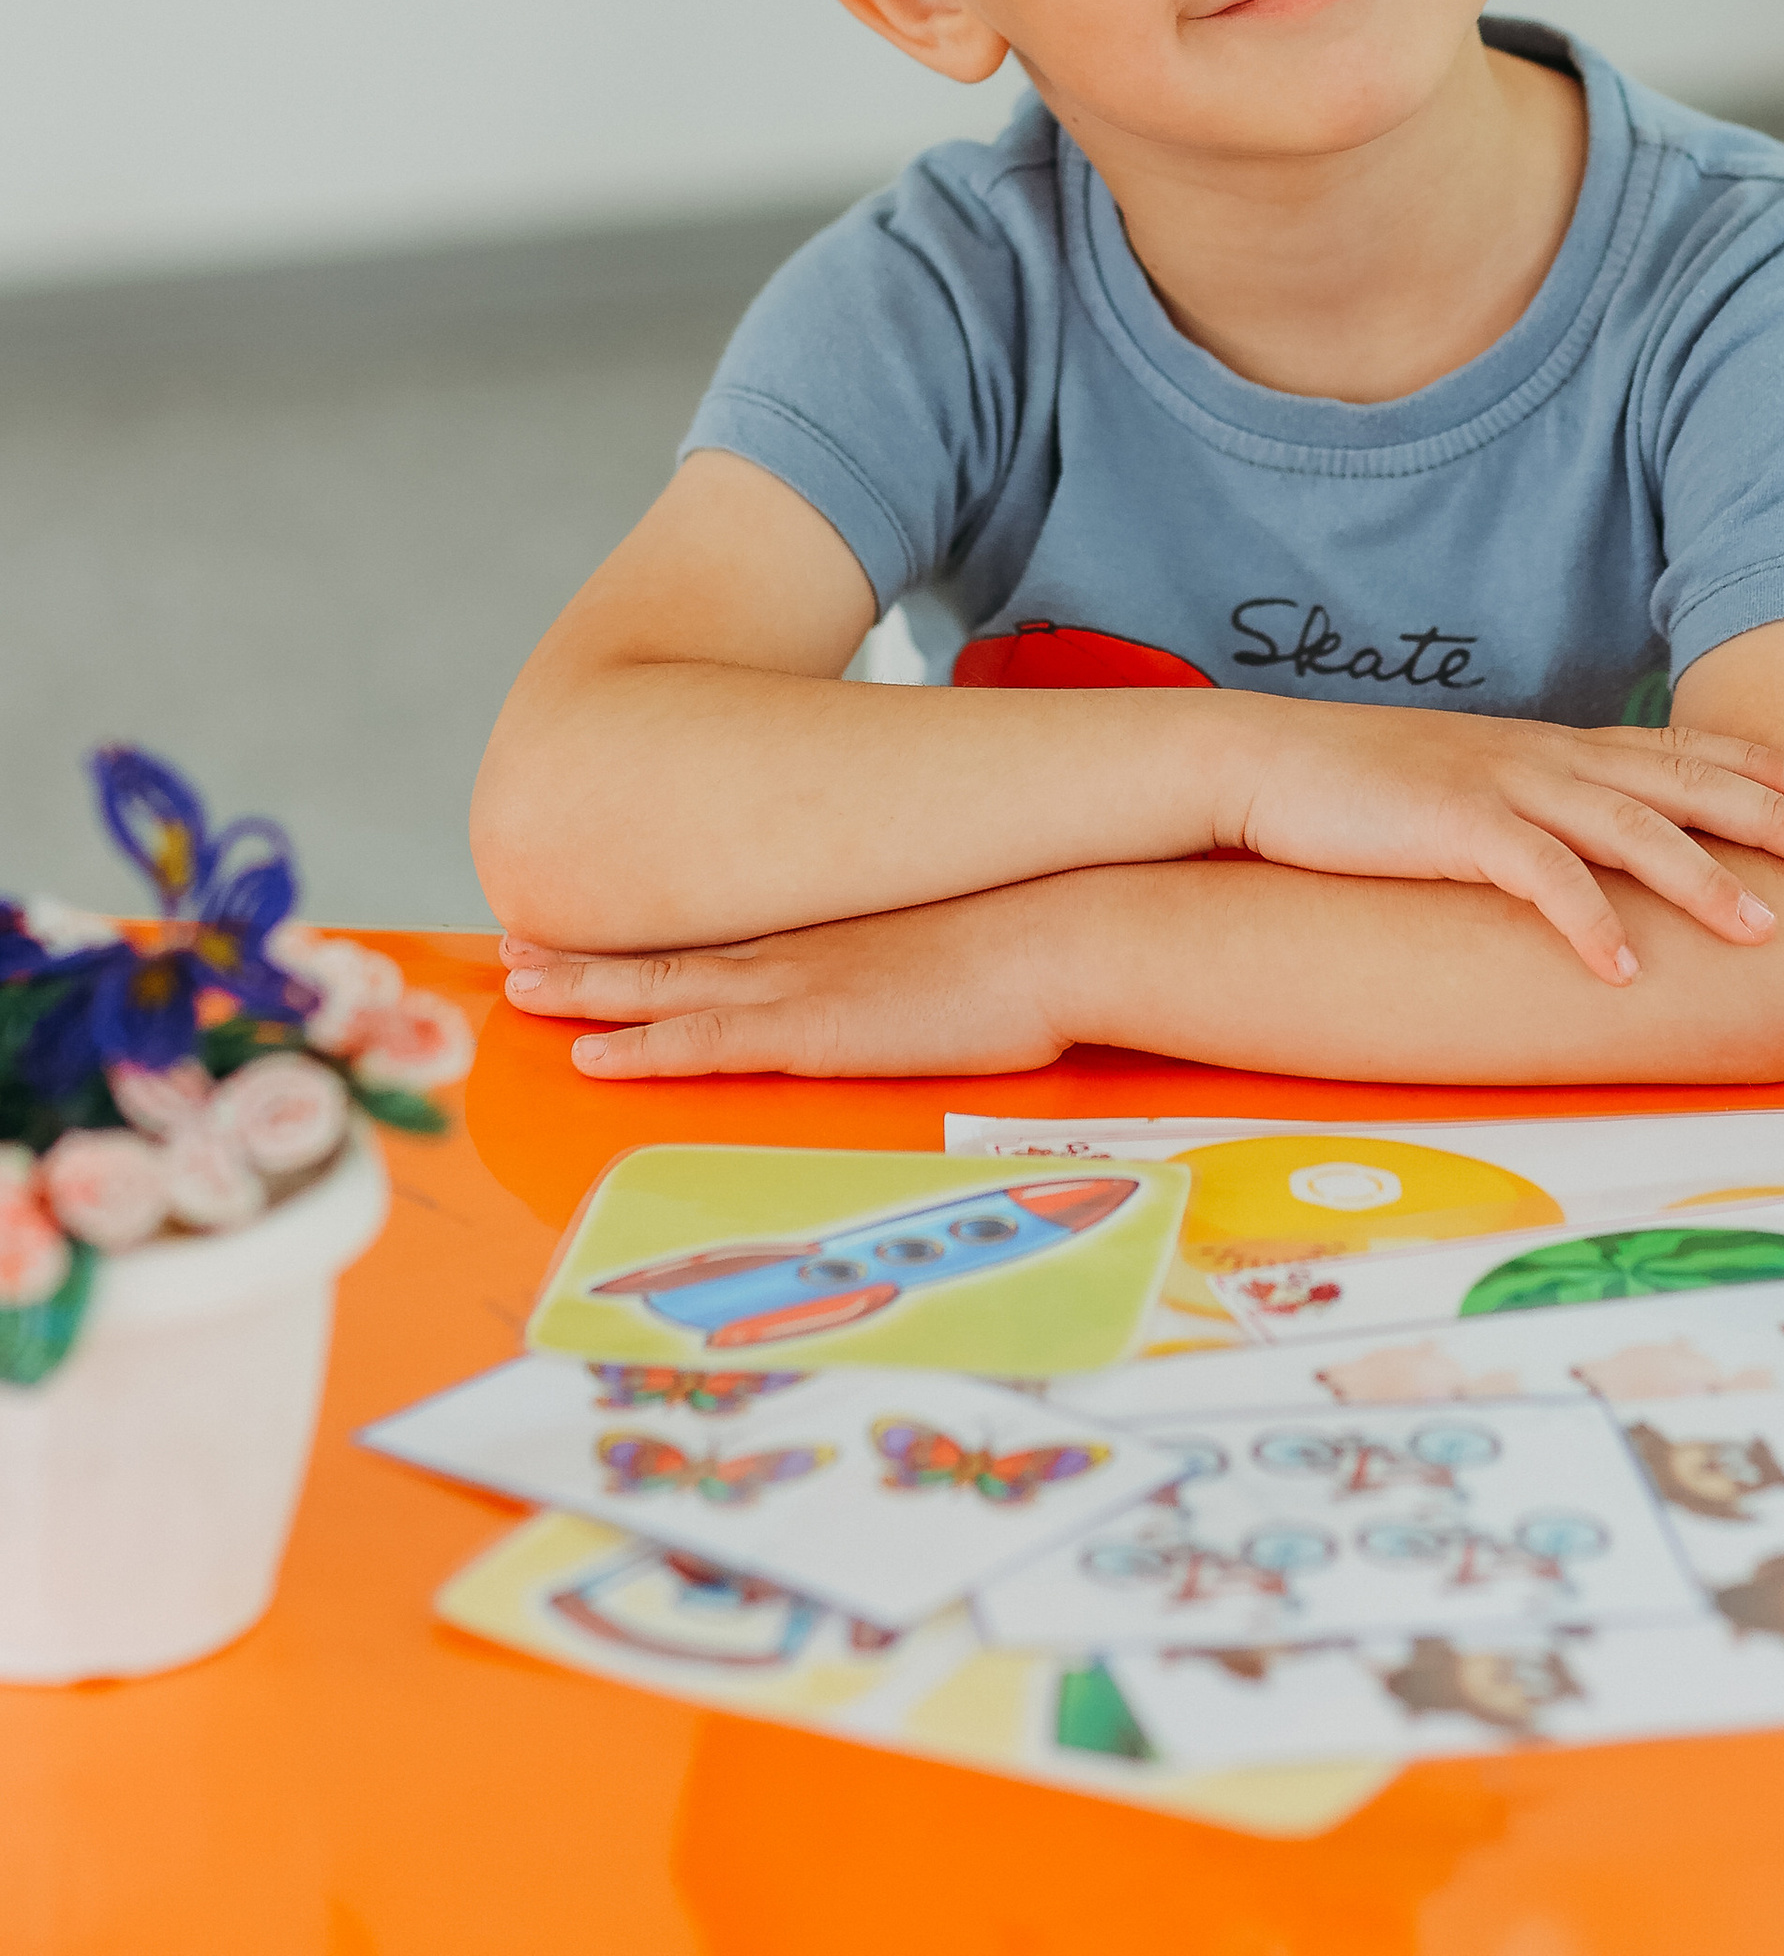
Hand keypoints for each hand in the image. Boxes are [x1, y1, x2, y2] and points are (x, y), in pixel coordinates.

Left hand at [500, 879, 1078, 1080]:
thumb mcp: (961, 928)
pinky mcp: (817, 1030)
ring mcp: (802, 983)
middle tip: (514, 950)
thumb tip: (923, 954)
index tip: (592, 926)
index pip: (720, 929)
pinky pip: (705, 1043)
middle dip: (586, 955)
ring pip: (663, 988)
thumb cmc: (1039, 930)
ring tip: (521, 986)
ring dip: (586, 991)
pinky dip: (642, 1049)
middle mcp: (801, 944)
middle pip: (669, 948)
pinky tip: (591, 1059)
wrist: (1069, 929)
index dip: (648, 932)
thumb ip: (918, 944)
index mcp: (832, 922)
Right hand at [1210, 700, 1783, 985]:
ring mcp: (1499, 786)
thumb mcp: (1460, 790)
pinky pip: (1538, 875)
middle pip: (1675, 782)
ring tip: (1762, 927)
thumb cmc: (1356, 789)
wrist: (1263, 763)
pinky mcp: (1453, 825)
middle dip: (1766, 814)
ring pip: (1627, 828)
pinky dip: (1588, 919)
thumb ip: (1522, 813)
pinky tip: (1624, 965)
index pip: (1667, 751)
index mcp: (1542, 749)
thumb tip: (1572, 859)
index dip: (1749, 766)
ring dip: (1701, 878)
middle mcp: (1538, 758)